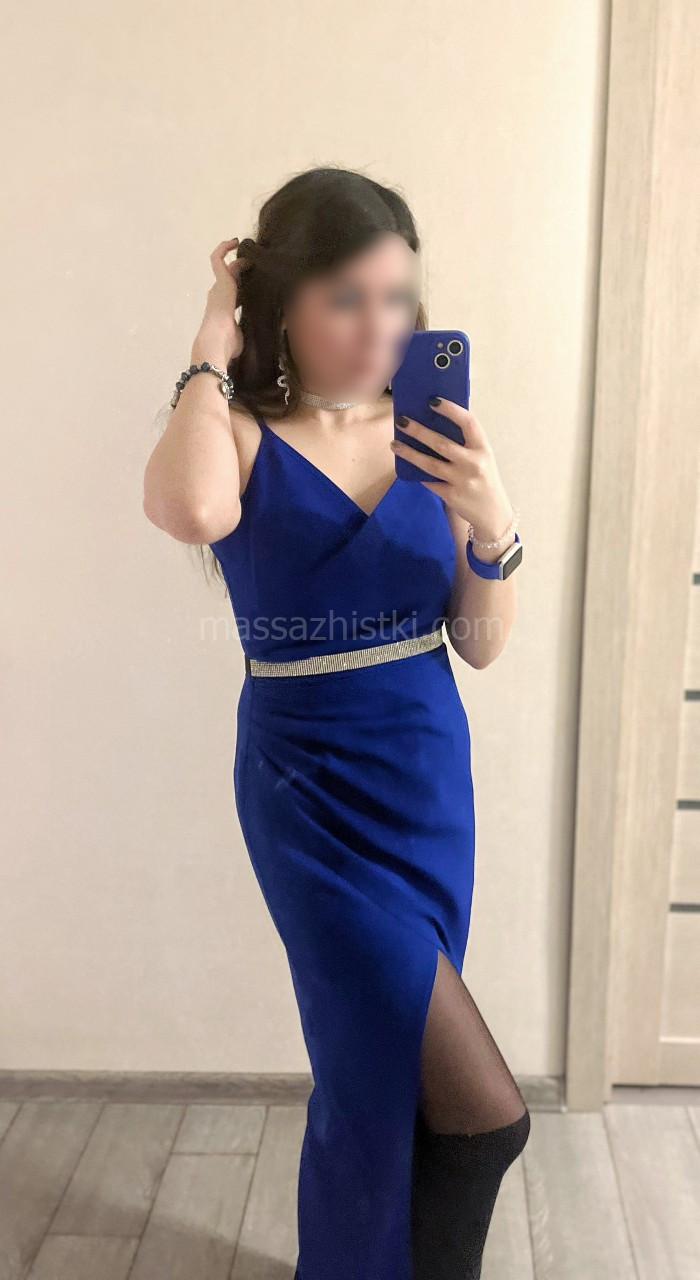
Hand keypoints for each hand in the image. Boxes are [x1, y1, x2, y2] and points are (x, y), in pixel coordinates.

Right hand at [199, 237, 246, 364]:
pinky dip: (224, 248)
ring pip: (228, 266)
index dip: (243, 286)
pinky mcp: (221, 279)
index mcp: (224, 308)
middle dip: (243, 270)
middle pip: (231, 277)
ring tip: (251, 250)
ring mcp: (219, 286)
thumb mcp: (245, 334)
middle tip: (257, 263)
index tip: (254, 280)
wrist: (217, 340)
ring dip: (239, 258)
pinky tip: (235, 241)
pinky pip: (218, 257)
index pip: (233, 293)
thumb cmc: (230, 343)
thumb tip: (280, 328)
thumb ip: (255, 328)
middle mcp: (219, 294)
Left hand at [391, 398, 513, 539]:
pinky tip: (407, 465)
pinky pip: (430, 481)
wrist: (492, 514)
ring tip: (395, 444)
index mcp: (483, 449)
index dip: (451, 410)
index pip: (468, 423)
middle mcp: (474, 463)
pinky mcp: (451, 495)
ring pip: (430, 464)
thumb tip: (434, 424)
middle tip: (402, 421)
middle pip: (441, 443)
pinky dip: (418, 473)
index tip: (432, 401)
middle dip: (419, 431)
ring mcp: (462, 481)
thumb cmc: (484, 480)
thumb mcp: (482, 459)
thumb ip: (465, 444)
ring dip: (409, 452)